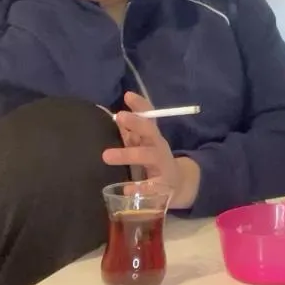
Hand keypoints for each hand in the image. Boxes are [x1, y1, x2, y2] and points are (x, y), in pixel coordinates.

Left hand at [101, 92, 198, 208]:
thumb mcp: (143, 145)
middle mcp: (159, 147)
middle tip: (119, 116)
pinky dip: (140, 187)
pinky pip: (152, 186)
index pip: (149, 116)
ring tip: (106, 156)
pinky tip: (127, 189)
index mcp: (153, 136)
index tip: (127, 95)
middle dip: (136, 123)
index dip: (140, 105)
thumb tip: (113, 116)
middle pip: (150, 131)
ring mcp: (163, 165)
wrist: (178, 185)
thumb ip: (130, 133)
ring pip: (148, 156)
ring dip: (128, 154)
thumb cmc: (154, 162)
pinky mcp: (163, 186)